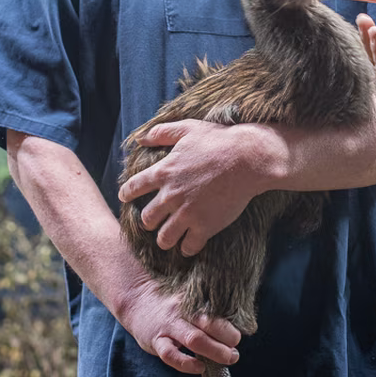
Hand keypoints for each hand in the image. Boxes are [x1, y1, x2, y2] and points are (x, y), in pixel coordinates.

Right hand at [115, 271, 241, 373]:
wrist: (137, 301)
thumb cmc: (169, 303)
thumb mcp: (188, 298)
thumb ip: (207, 307)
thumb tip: (235, 321)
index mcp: (192, 301)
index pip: (215, 311)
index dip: (230, 324)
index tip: (241, 333)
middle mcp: (181, 312)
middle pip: (208, 324)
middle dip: (227, 338)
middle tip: (236, 349)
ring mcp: (168, 327)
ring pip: (194, 339)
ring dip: (215, 351)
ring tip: (229, 358)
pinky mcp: (155, 341)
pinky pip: (171, 355)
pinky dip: (187, 364)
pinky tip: (200, 367)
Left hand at [117, 120, 277, 256]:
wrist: (249, 158)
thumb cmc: (219, 140)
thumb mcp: (187, 129)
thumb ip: (161, 133)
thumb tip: (140, 138)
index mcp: (164, 172)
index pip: (133, 188)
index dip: (127, 194)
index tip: (126, 198)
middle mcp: (171, 196)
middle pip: (147, 219)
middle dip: (149, 220)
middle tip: (155, 220)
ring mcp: (187, 213)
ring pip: (163, 238)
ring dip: (164, 238)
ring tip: (169, 237)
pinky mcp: (205, 226)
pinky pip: (188, 247)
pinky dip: (187, 248)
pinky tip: (188, 245)